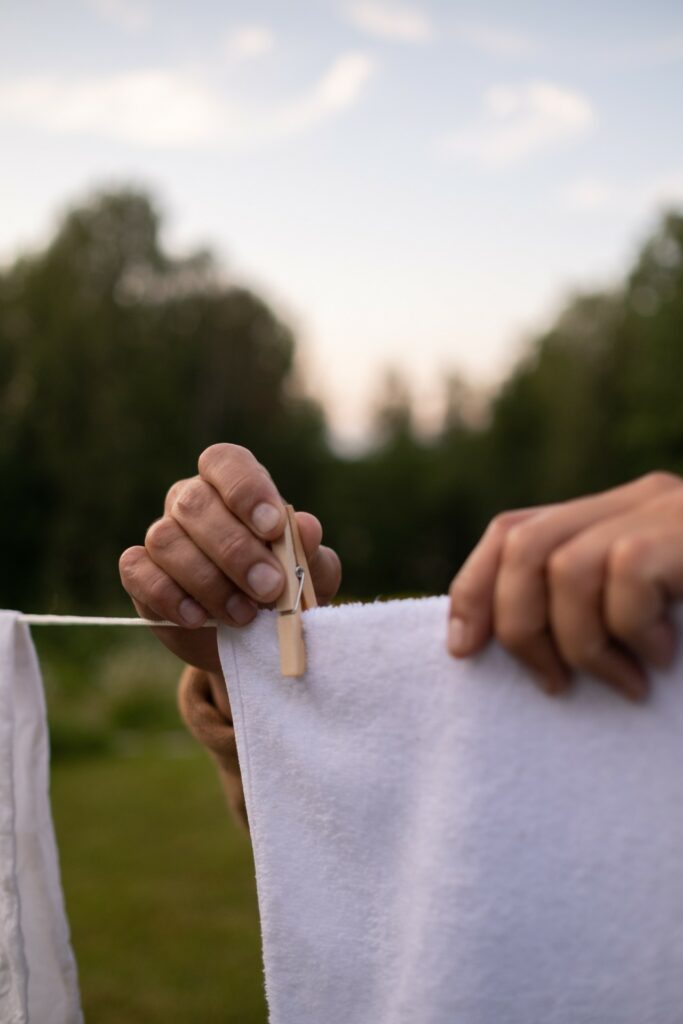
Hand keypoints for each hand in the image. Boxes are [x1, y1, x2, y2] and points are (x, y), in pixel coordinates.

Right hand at [119, 443, 341, 673]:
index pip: (226, 462)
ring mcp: (162, 535)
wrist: (255, 637)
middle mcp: (190, 501)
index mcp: (232, 486)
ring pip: (166, 541)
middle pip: (196, 504)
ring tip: (245, 614)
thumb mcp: (310, 573)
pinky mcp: (140, 573)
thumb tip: (307, 528)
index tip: (273, 527)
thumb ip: (309, 550)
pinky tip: (199, 618)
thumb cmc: (284, 590)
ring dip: (209, 581)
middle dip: (235, 550)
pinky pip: (137, 571)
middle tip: (269, 587)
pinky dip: (169, 596)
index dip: (246, 489)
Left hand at [447, 472, 682, 700]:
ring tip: (627, 682)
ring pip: (565, 567)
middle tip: (553, 684)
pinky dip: (634, 630)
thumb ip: (591, 605)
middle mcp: (634, 500)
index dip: (474, 588)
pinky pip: (626, 576)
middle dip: (518, 624)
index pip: (512, 530)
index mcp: (614, 515)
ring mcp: (662, 511)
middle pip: (522, 543)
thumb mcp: (647, 611)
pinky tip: (663, 659)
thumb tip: (500, 646)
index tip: (462, 648)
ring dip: (583, 643)